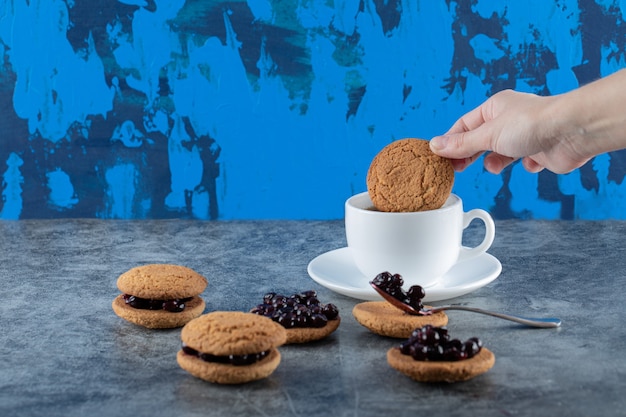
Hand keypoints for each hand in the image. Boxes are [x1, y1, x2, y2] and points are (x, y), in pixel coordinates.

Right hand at [429, 89, 590, 173]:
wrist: (571, 133)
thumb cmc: (533, 124)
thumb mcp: (488, 135)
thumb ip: (462, 144)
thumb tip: (436, 145)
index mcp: (494, 108)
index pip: (464, 125)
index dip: (451, 141)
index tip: (440, 157)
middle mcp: (508, 119)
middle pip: (480, 140)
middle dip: (469, 155)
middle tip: (457, 169)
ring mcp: (524, 135)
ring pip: (500, 152)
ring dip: (494, 162)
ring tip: (493, 166)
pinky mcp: (539, 150)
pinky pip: (524, 161)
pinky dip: (523, 165)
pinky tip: (529, 162)